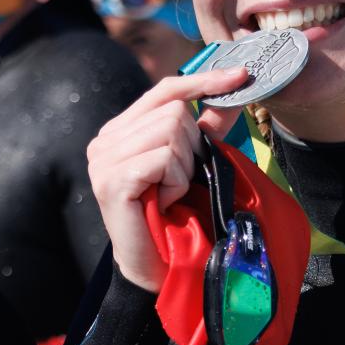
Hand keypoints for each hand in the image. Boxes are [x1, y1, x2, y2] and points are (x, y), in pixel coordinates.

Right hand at [86, 66, 247, 291]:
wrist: (155, 268)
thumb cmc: (173, 218)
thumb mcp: (191, 164)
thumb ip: (206, 127)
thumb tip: (234, 89)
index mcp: (120, 131)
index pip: (164, 90)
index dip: (203, 81)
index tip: (241, 76)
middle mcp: (105, 140)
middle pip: (173, 110)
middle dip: (190, 147)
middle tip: (177, 183)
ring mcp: (103, 159)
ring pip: (170, 130)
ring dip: (183, 168)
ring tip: (169, 195)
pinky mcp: (111, 179)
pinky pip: (163, 158)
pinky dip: (175, 182)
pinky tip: (164, 203)